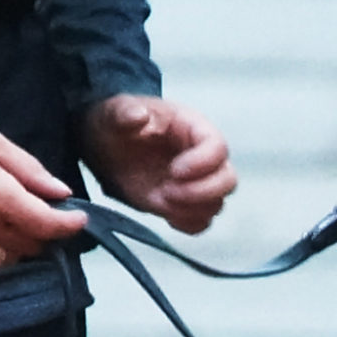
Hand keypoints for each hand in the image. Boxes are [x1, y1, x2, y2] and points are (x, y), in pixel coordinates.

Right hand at [0, 117, 86, 282]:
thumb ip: (29, 169)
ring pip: (8, 260)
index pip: (46, 224)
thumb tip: (60, 192)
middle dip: (43, 230)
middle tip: (39, 213)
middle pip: (31, 244)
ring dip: (17, 245)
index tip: (78, 218)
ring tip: (10, 223)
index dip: (69, 225)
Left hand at [80, 94, 236, 234]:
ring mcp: (194, 183)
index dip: (203, 162)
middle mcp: (201, 156)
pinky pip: (201, 222)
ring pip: (217, 203)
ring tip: (162, 201)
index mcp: (191, 127)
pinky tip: (165, 214)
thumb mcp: (115, 111)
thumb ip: (125, 112)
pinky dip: (187, 224)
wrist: (108, 145)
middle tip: (167, 191)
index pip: (217, 146)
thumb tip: (138, 116)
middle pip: (227, 179)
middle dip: (202, 192)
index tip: (175, 171)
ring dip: (192, 209)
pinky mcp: (182, 204)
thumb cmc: (118, 122)